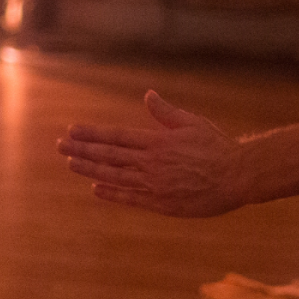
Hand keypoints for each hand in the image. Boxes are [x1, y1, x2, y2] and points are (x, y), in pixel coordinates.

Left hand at [57, 91, 247, 216]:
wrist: (237, 176)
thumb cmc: (217, 147)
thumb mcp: (191, 123)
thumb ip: (166, 112)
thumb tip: (148, 95)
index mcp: (157, 141)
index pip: (116, 136)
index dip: (92, 134)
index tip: (72, 131)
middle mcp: (151, 162)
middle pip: (109, 155)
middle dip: (82, 150)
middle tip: (60, 146)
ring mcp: (154, 184)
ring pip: (115, 176)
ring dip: (91, 169)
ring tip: (71, 164)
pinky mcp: (162, 203)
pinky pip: (131, 198)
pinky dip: (112, 193)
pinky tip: (96, 188)